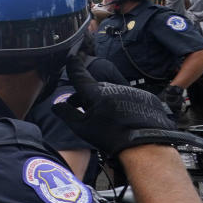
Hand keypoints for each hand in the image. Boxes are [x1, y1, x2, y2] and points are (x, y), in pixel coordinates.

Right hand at [52, 55, 202, 156]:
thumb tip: (56, 106)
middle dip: (87, 96)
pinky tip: (123, 118)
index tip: (72, 58)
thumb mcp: (82, 127)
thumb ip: (67, 114)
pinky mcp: (145, 97)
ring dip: (106, 101)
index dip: (74, 67)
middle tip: (83, 109)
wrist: (144, 145)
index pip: (80, 76)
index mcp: (95, 93)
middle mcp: (113, 87)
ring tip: (106, 118)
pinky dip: (123, 104)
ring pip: (112, 93)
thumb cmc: (109, 137)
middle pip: (95, 88)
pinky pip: (129, 97)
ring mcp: (131, 91)